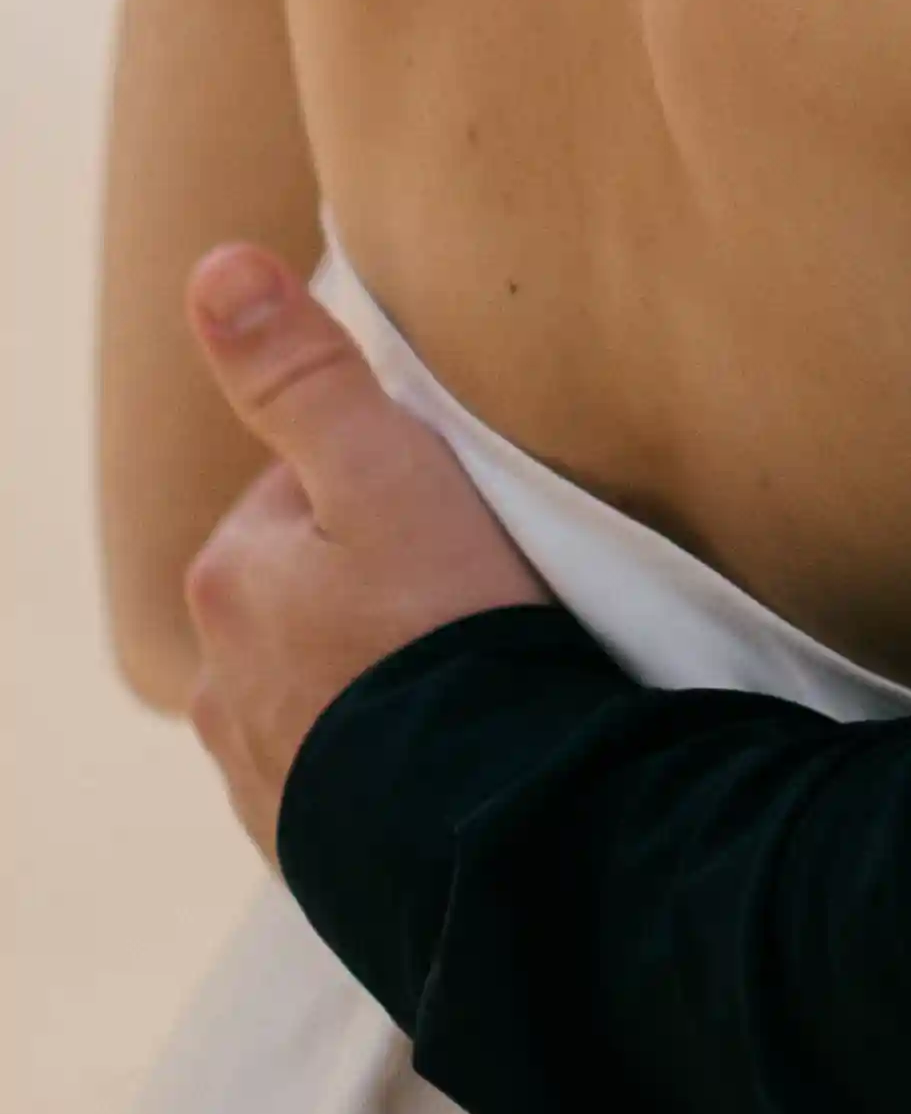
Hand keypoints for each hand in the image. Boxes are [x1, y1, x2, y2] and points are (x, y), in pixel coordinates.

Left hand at [178, 249, 552, 861]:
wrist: (493, 827)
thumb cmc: (449, 635)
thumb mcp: (390, 473)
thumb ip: (306, 374)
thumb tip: (214, 267)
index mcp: (232, 577)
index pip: (305, 489)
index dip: (391, 483)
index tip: (462, 510)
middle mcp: (220, 680)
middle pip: (309, 591)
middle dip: (376, 584)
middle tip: (479, 593)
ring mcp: (261, 772)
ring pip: (325, 685)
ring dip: (382, 676)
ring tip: (477, 678)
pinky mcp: (312, 846)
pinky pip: (349, 773)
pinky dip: (393, 757)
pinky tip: (457, 752)